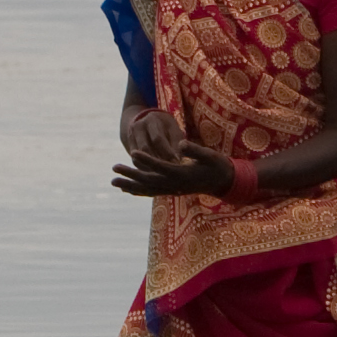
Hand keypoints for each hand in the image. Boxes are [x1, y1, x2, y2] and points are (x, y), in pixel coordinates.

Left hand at [110, 114, 233, 200]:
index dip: (147, 159)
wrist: (223, 182)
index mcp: (182, 173)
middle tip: (114, 168)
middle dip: (131, 174)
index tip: (133, 152)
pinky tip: (126, 189)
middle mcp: (174, 184)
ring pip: (147, 189)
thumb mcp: (210, 155)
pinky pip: (152, 193)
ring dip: (130, 185)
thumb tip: (181, 144)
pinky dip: (138, 191)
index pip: (161, 166)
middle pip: (149, 180)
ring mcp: (172, 190)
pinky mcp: (171, 191)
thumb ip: (195, 150)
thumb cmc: (217, 165)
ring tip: (113, 182)